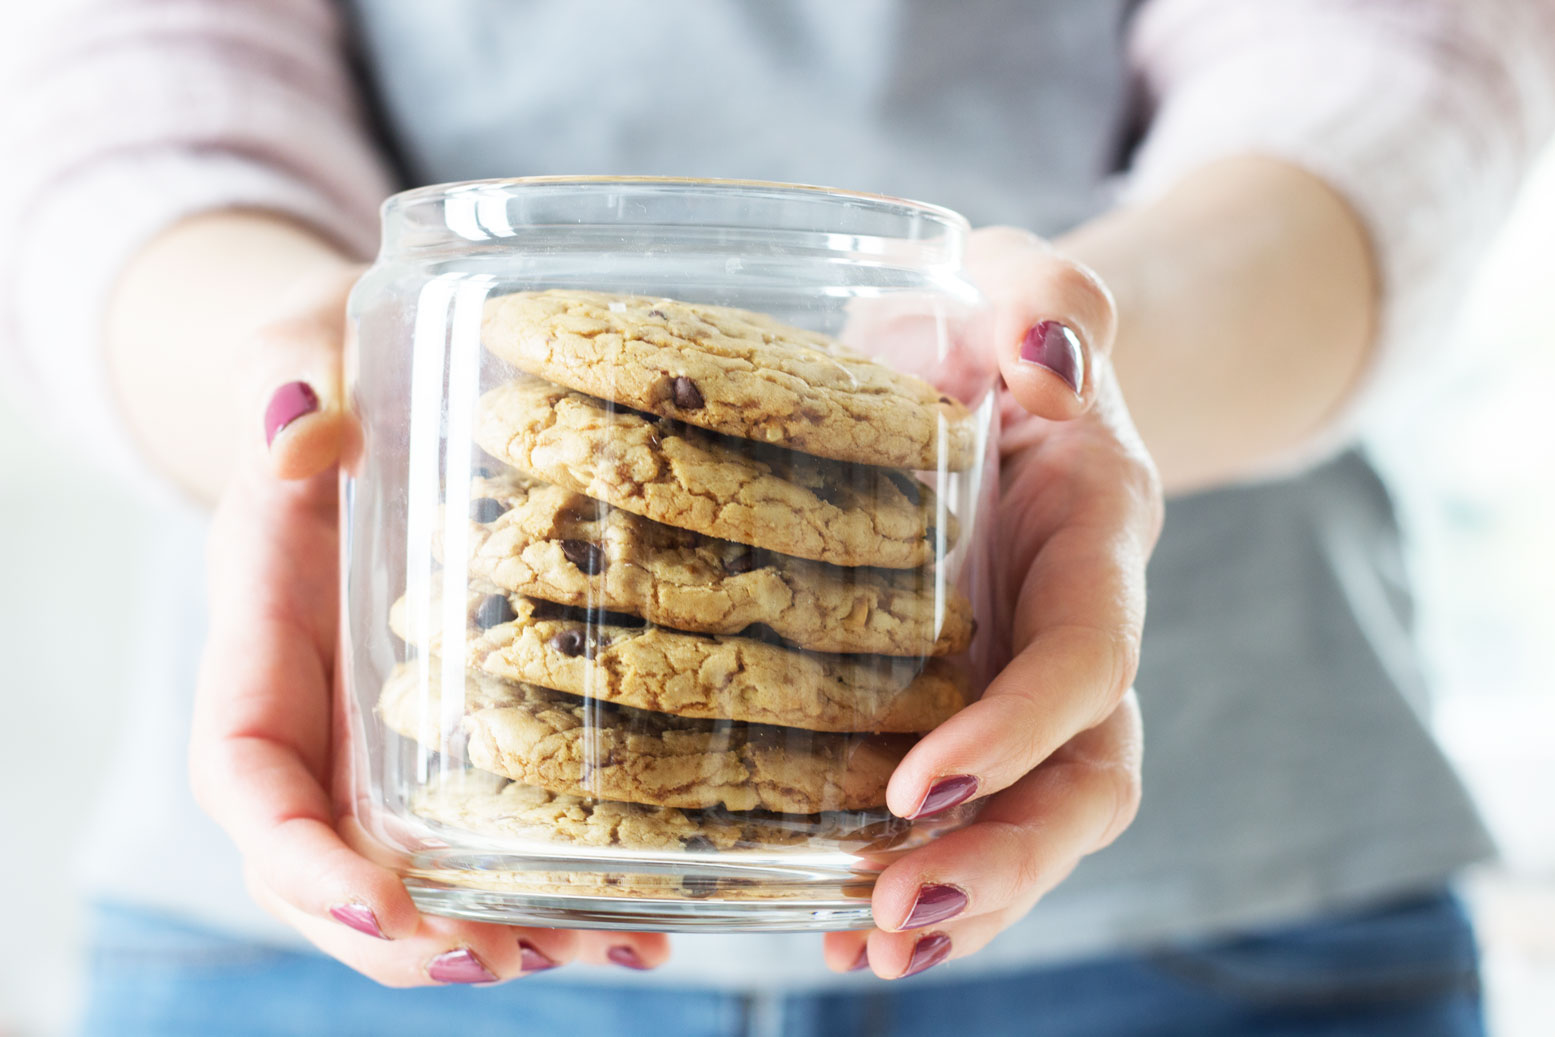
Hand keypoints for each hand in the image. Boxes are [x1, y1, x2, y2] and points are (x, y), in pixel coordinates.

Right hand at [188, 270, 669, 984]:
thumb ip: (285, 380)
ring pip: (427, 873)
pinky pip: (499, 827)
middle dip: (412, 938)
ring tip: (618, 948)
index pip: (249, 782)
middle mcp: (323, 714)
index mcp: (261, 645)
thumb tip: (303, 424)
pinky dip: (562, 884)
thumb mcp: (297, 352)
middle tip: (513, 958)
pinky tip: (652, 915)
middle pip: (334, 870)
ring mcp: (393, 734)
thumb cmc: (321, 376)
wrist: (360, 401)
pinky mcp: (467, 726)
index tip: (381, 905)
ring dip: (510, 934)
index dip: (297, 861)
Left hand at [824, 228, 1161, 977]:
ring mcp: (1025, 682)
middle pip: (1083, 783)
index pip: (1087, 659)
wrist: (1000, 373)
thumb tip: (1041, 353)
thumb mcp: (1025, 288)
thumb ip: (1052, 298)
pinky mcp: (966, 706)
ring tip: (860, 946)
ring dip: (960, 902)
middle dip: (1002, 863)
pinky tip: (831, 924)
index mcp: (1098, 541)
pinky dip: (914, 878)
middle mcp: (1076, 632)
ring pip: (1032, 823)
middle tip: (893, 917)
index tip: (920, 784)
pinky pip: (962, 814)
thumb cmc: (1003, 332)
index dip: (1019, 732)